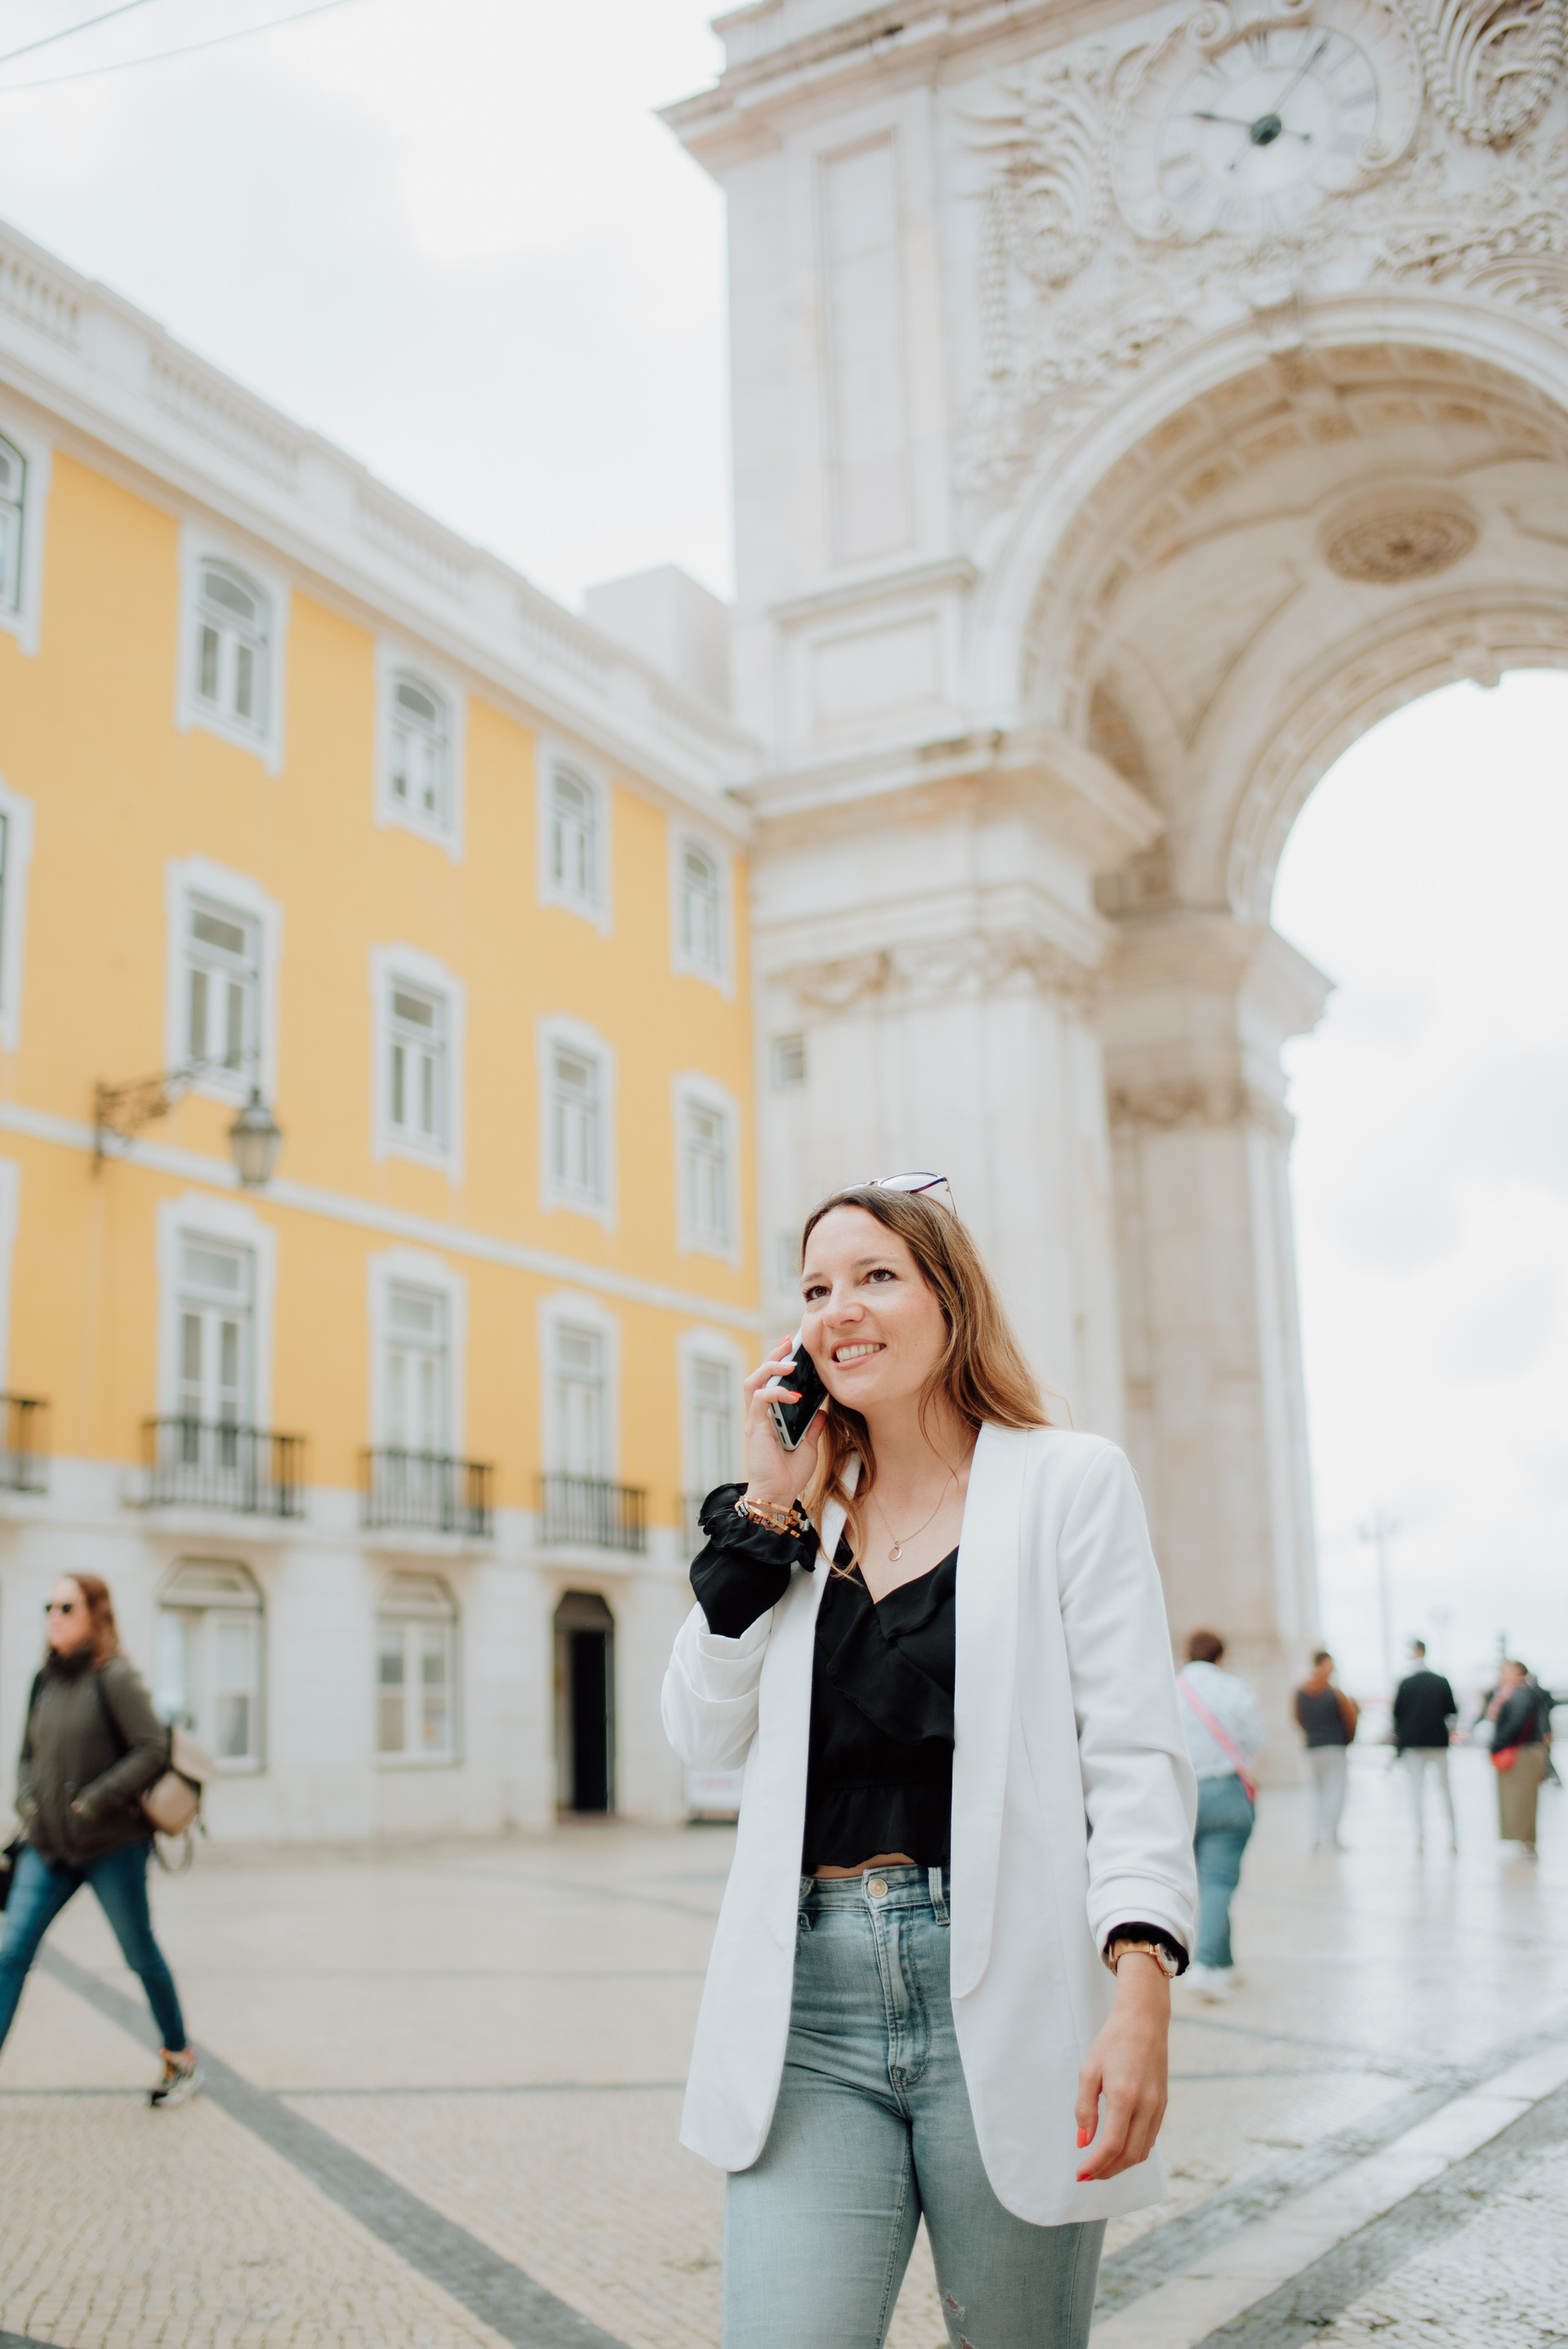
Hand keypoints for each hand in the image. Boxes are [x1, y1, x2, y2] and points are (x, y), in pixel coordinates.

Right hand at [740, 1337, 824, 1508]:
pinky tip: (794, 1395)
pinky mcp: (756, 1428)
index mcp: (769, 1418)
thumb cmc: (789, 1475)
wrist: (778, 1495)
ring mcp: (756, 1421)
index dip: (778, 1364)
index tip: (792, 1349)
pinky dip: (776, 1393)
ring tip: (789, 1362)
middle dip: (772, 1356)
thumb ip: (812, 1427)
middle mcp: (759, 1416)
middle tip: (788, 1343)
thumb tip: (821, 1411)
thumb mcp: (808, 1446)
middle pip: (758, 1376)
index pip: (769, 1383)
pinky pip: (761, 1400)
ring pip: (753, 1382)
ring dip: (770, 1368)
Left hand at [1074, 1955, 1169, 2182]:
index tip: (1080, 2173)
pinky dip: (1133, 2152)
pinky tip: (1118, 2150)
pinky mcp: (1163, 2106)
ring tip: (1100, 2167)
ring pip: (1142, 2152)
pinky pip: (1150, 2139)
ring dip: (1121, 2166)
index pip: (1111, 2146)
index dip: (1095, 2165)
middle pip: (1129, 2156)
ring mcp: (1158, 2107)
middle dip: (1107, 2172)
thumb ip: (1085, 2109)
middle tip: (1087, 2176)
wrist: (1144, 2021)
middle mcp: (1146, 2107)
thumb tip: (1083, 2142)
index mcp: (1125, 2097)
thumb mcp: (1089, 2071)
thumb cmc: (1112, 2042)